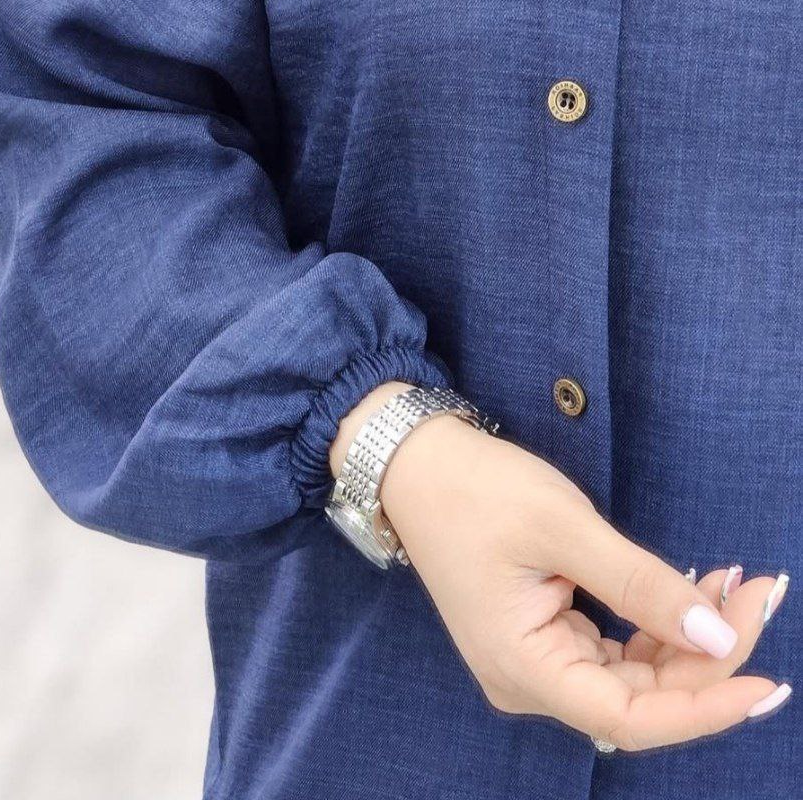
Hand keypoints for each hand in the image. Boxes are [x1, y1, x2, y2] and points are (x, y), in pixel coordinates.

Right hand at [330, 386, 791, 751]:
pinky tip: (693, 587)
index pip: (632, 718)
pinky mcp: (543, 634)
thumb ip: (640, 584)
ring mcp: (536, 659)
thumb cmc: (477, 489)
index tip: (766, 678)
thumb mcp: (562, 527)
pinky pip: (616, 649)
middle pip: (641, 697)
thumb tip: (715, 636)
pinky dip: (659, 623)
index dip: (705, 707)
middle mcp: (529, 680)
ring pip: (635, 674)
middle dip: (708, 652)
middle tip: (759, 593)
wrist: (415, 461)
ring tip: (733, 584)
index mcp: (523, 668)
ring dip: (689, 636)